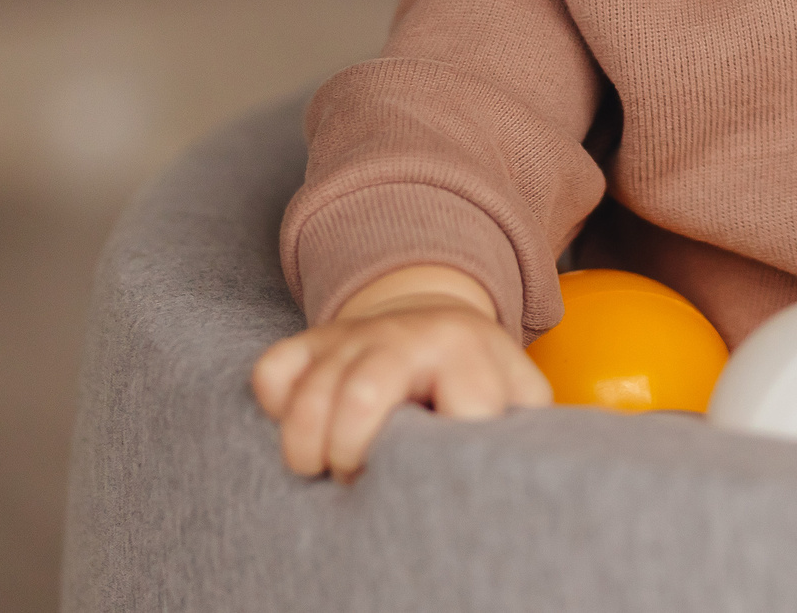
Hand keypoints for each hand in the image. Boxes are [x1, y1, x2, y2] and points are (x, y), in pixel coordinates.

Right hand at [250, 265, 550, 479]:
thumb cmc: (478, 376)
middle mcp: (407, 335)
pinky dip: (274, 407)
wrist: (434, 315)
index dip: (448, 456)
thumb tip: (520, 481)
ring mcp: (354, 335)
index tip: (440, 471)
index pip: (460, 409)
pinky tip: (299, 426)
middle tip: (359, 475)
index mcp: (469, 351)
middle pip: (364, 392)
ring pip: (309, 390)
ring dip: (305, 444)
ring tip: (318, 468)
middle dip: (354, 449)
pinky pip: (272, 371)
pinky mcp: (312, 340)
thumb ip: (523, 431)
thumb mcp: (518, 393)